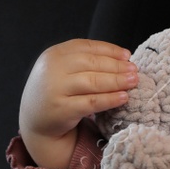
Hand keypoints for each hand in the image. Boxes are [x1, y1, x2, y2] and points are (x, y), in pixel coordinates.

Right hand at [18, 39, 138, 140]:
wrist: (35, 121)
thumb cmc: (56, 92)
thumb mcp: (62, 70)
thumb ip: (83, 62)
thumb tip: (122, 58)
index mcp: (54, 54)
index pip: (86, 47)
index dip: (109, 50)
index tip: (127, 56)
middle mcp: (52, 69)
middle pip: (91, 63)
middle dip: (117, 66)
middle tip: (134, 70)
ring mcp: (55, 89)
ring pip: (93, 81)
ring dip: (117, 81)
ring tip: (133, 81)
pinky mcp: (62, 109)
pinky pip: (91, 102)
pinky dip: (110, 99)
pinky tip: (123, 97)